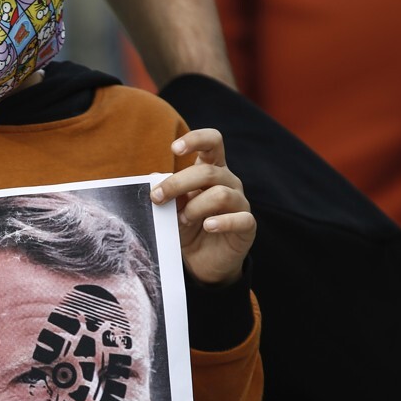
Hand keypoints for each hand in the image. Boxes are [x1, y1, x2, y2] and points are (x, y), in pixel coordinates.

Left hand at [151, 128, 255, 285]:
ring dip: (195, 207)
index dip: (196, 139)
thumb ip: (166, 192)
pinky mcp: (248, 225)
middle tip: (158, 198)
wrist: (203, 260)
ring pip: (221, 194)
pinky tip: (208, 227)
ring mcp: (240, 203)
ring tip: (183, 220)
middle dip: (178, 183)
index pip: (212, 142)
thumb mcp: (172, 208)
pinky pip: (241, 218)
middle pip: (208, 172)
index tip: (174, 148)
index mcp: (211, 170)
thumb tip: (153, 178)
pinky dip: (222, 222)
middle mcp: (228, 182)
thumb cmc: (188, 227)